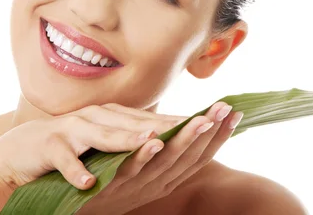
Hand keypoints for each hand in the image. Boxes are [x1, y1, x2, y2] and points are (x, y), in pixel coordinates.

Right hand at [0, 103, 188, 214]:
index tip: (219, 119)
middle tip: (202, 121)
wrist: (23, 149)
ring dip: (126, 140)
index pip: (159, 123)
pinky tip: (87, 181)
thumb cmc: (74, 146)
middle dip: (171, 125)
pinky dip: (75, 170)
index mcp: (118, 120)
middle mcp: (101, 120)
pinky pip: (64, 160)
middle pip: (138, 124)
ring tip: (149, 144)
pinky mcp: (50, 147)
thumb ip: (138, 134)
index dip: (187, 122)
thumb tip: (177, 134)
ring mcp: (75, 131)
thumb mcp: (109, 142)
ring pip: (103, 136)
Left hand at [77, 102, 242, 214]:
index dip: (219, 136)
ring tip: (201, 120)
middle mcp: (158, 182)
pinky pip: (132, 169)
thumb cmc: (115, 178)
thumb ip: (167, 148)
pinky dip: (145, 155)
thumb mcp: (147, 164)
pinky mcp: (113, 184)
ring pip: (166, 162)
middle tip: (227, 110)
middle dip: (210, 133)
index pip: (200, 155)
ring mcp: (137, 184)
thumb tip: (187, 123)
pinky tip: (155, 139)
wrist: (77, 202)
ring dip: (185, 140)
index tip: (235, 114)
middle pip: (189, 157)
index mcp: (168, 176)